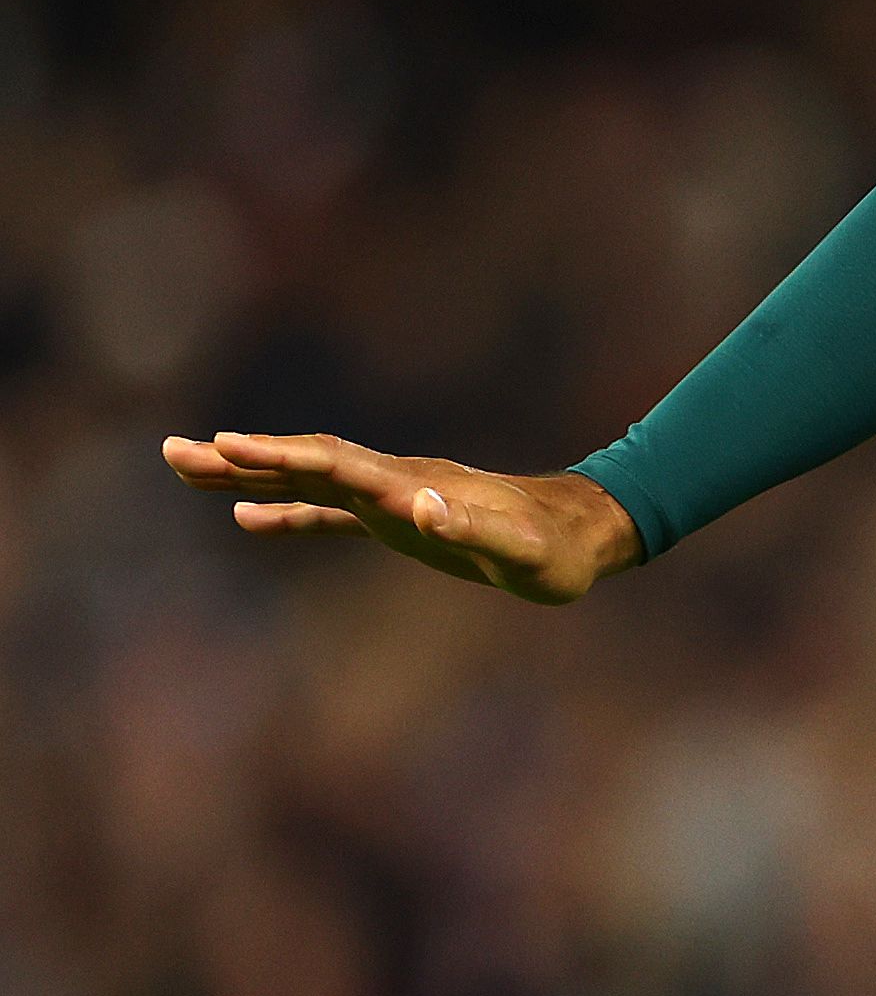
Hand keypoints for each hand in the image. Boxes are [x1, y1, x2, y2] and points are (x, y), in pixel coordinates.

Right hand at [159, 431, 642, 603]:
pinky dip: (285, 514)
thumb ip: (474, 529)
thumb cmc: (555, 549)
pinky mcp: (399, 521)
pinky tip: (245, 518)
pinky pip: (328, 514)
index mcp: (413, 487)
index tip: (225, 445)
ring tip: (187, 468)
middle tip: (172, 451)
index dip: (280, 457)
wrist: (584, 534)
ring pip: (307, 481)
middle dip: (241, 459)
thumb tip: (419, 507)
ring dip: (250, 476)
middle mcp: (395, 484)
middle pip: (305, 463)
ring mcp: (393, 499)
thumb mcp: (521, 550)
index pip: (333, 466)